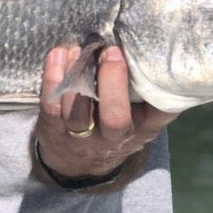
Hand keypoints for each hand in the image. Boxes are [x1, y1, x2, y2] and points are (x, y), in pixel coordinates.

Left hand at [34, 44, 177, 181]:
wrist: (76, 163)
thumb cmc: (112, 126)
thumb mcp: (137, 117)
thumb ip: (143, 90)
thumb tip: (146, 48)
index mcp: (141, 129)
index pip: (161, 114)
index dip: (161, 91)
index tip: (152, 61)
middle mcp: (113, 138)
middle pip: (115, 118)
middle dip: (113, 81)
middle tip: (111, 51)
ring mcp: (80, 137)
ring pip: (78, 112)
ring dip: (77, 74)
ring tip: (79, 49)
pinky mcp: (53, 131)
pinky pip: (51, 107)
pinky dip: (53, 78)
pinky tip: (58, 55)